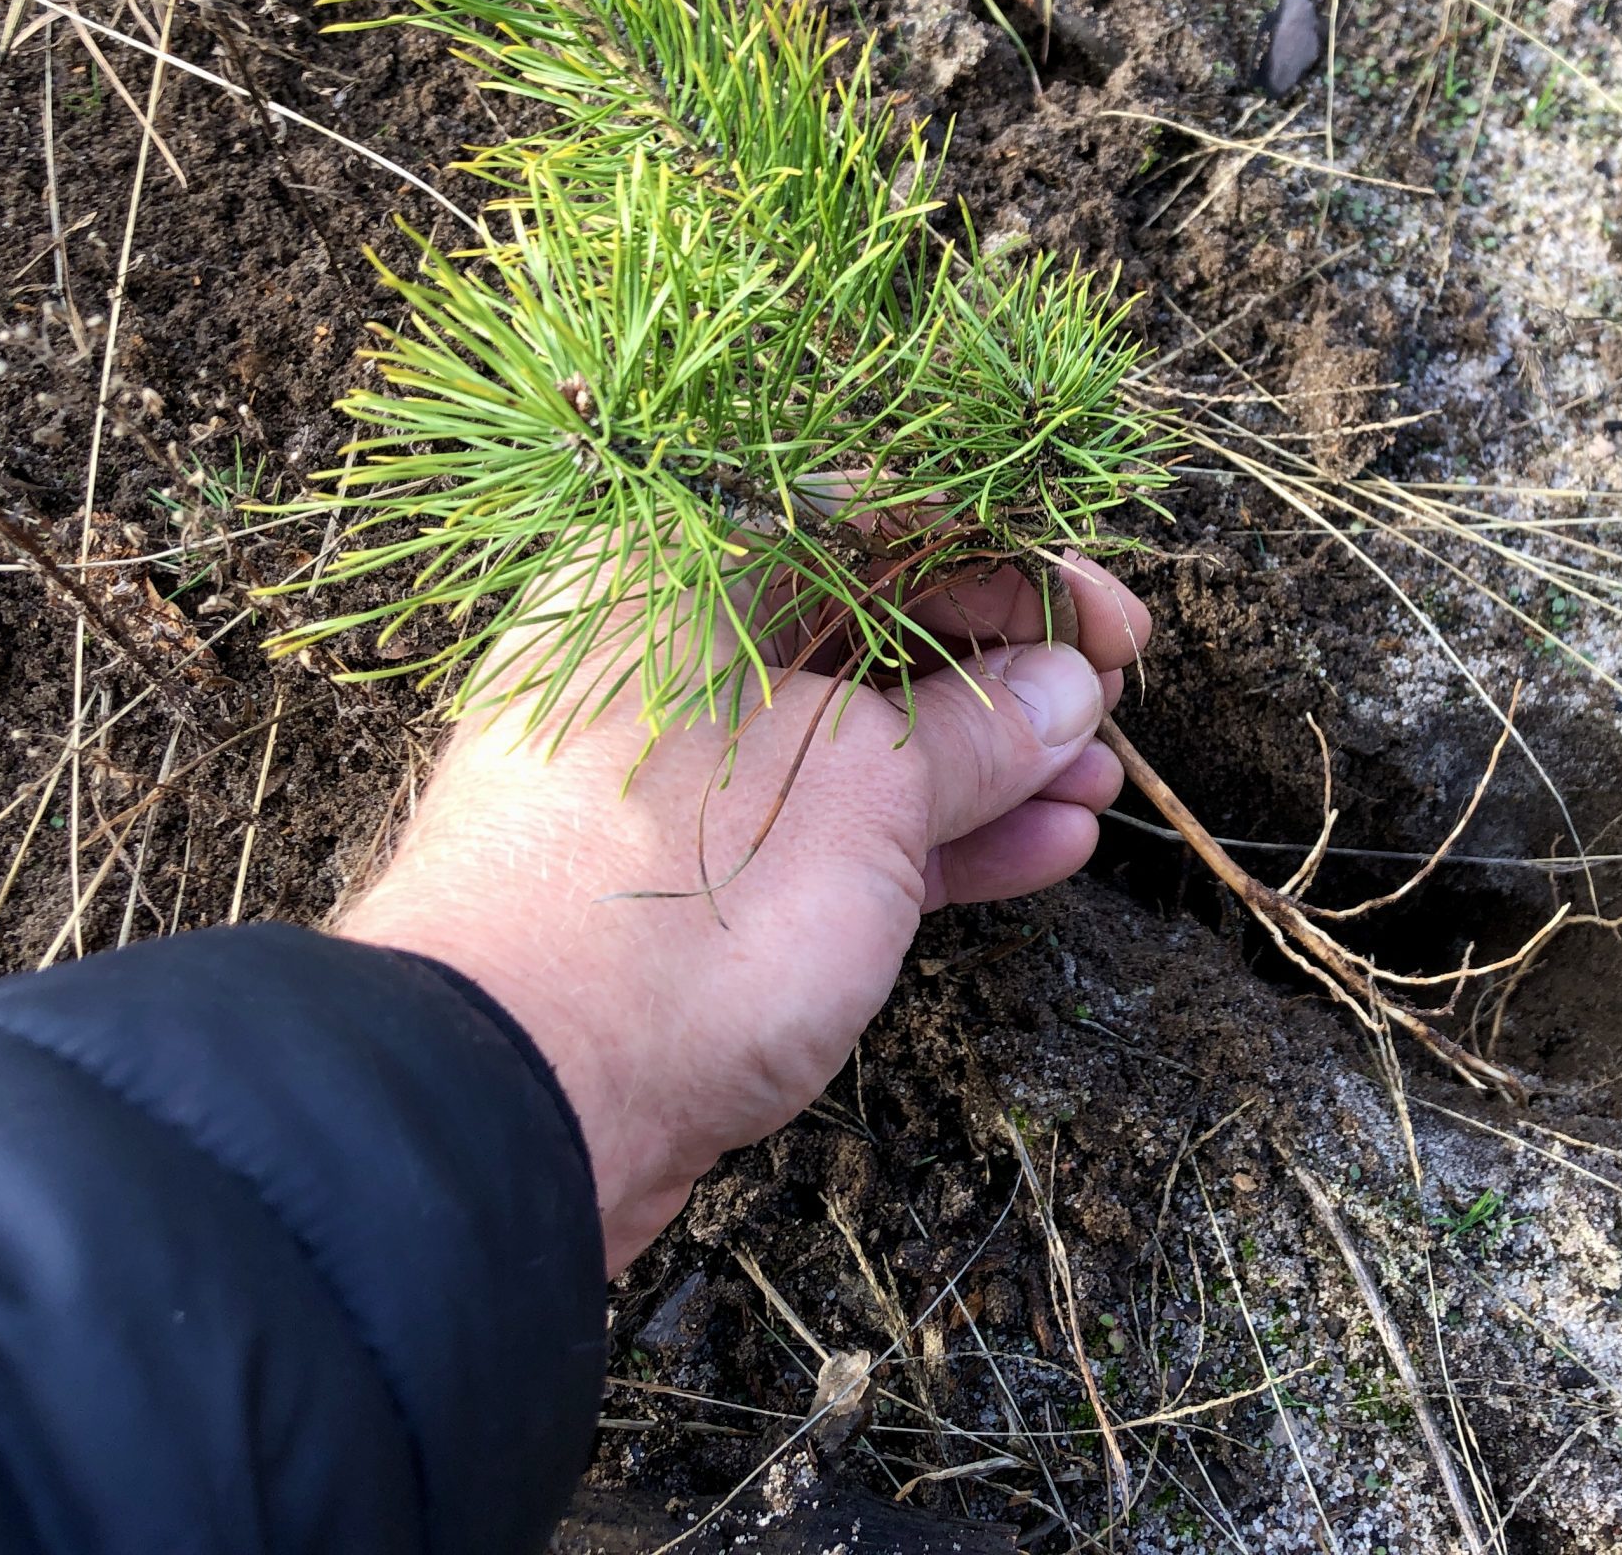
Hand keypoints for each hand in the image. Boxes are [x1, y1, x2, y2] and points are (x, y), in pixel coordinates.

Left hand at [336, 552, 1149, 1273]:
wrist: (510, 1104)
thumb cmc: (676, 904)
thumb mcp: (864, 791)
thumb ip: (978, 731)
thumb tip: (1067, 689)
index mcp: (679, 568)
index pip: (877, 515)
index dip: (1011, 561)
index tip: (1109, 623)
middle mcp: (672, 652)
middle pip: (875, 621)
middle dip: (1009, 666)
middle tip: (1111, 707)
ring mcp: (682, 774)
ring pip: (865, 734)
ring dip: (994, 760)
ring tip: (1101, 791)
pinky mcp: (696, 881)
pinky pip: (836, 827)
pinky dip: (938, 835)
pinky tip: (1045, 850)